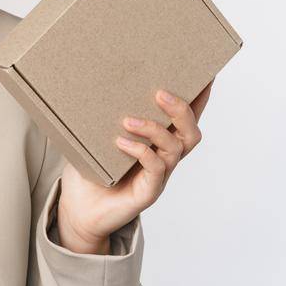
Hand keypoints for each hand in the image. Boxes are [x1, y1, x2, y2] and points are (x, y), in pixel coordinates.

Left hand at [54, 82, 211, 254]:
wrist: (79, 210)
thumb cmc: (89, 172)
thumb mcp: (93, 139)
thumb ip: (100, 116)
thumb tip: (90, 80)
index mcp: (158, 143)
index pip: (185, 119)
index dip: (199, 99)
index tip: (206, 75)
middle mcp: (164, 158)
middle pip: (190, 133)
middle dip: (181, 110)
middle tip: (160, 93)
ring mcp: (158, 176)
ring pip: (175, 148)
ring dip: (154, 129)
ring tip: (128, 120)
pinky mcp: (148, 192)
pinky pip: (155, 169)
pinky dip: (141, 152)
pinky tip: (121, 142)